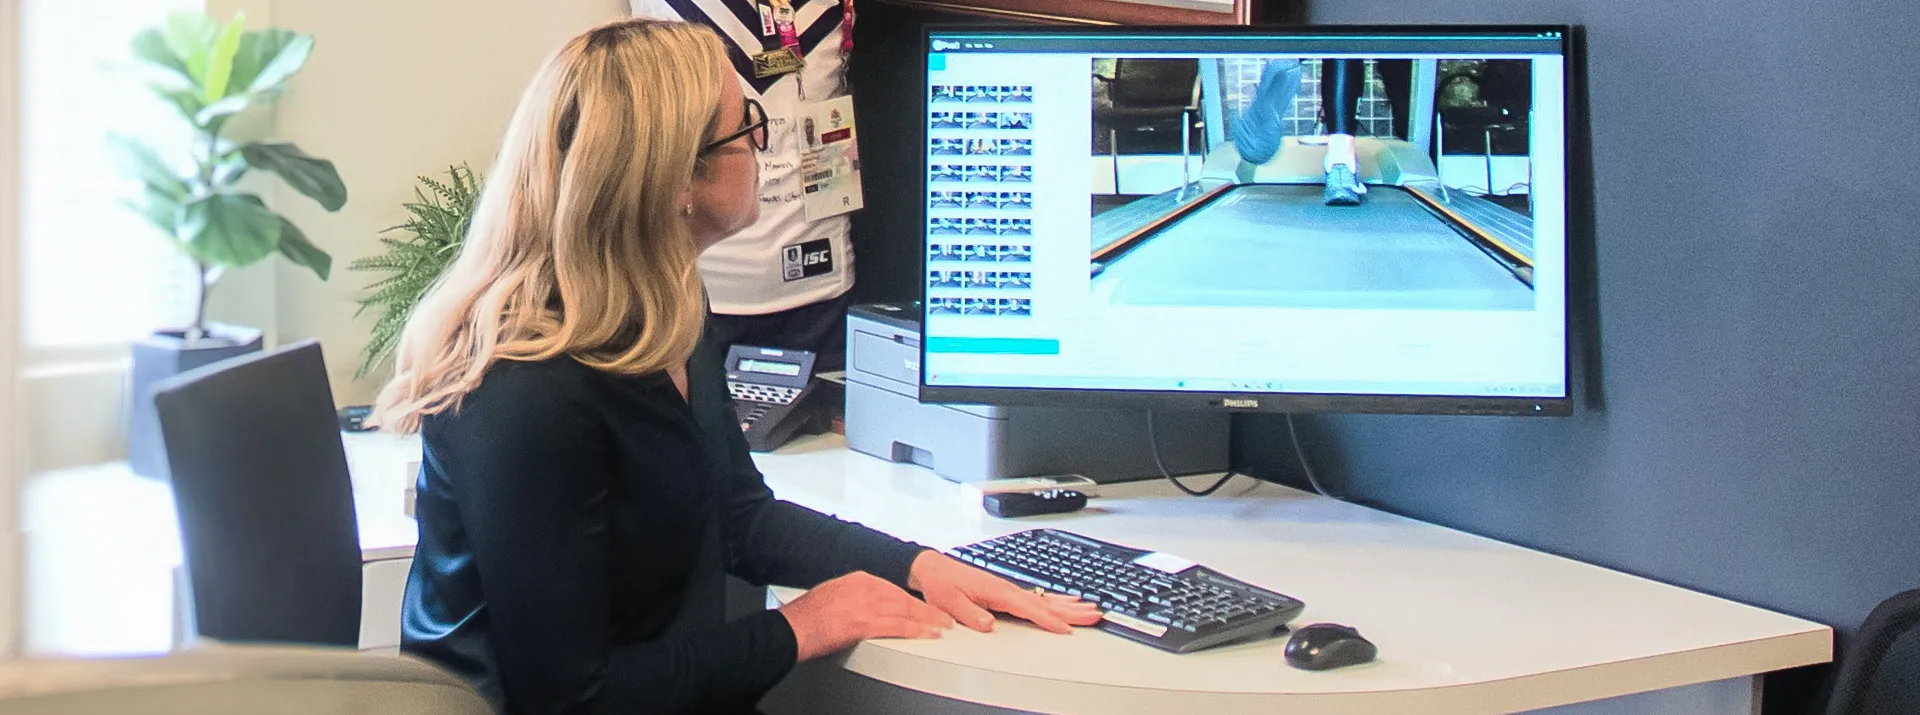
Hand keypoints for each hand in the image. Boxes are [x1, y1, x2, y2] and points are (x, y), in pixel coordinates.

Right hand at [778, 571, 955, 661]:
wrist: (793, 628)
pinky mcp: (865, 624)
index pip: (892, 588)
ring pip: (906, 611)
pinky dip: (916, 630)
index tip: (922, 605)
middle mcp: (865, 588)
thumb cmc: (806, 615)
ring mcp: (866, 605)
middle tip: (942, 616)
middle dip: (926, 609)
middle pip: (904, 598)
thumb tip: (865, 604)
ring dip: (928, 620)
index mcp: (858, 579)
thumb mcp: (832, 593)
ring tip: (942, 626)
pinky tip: (927, 634)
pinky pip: (898, 626)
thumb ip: (853, 595)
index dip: (911, 599)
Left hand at [907, 551, 1104, 633]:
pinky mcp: (1007, 591)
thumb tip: (988, 624)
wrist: (933, 569)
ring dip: (1068, 604)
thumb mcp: (950, 603)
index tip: (1066, 629)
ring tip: (1090, 608)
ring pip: (1045, 599)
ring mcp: (1009, 589)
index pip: (1029, 608)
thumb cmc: (941, 584)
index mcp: (997, 591)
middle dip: (1071, 610)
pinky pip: (1037, 597)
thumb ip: (970, 614)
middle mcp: (1007, 588)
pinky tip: (1065, 602)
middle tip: (1094, 615)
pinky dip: (1054, 600)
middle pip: (1045, 602)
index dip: (1049, 620)